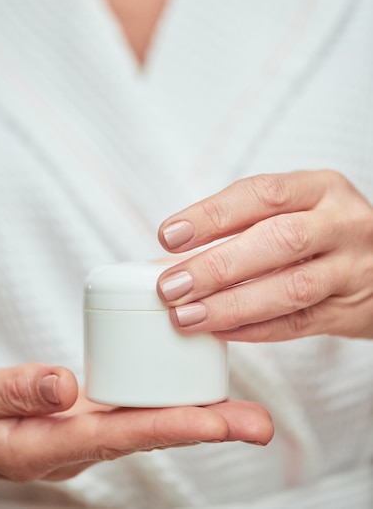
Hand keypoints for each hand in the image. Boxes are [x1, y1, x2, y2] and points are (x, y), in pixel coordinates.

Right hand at [0, 362, 272, 480]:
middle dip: (204, 429)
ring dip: (195, 417)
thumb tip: (64, 383)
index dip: (168, 426)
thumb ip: (13, 390)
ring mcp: (81, 433)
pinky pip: (132, 410)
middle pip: (147, 435)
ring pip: (146, 424)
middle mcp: (73, 445)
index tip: (215, 421)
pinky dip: (167, 402)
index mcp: (44, 445)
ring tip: (244, 414)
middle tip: (256, 424)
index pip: (115, 435)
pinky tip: (193, 392)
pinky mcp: (84, 416)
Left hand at [157, 170, 372, 340]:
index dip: (213, 214)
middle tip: (171, 285)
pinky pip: (299, 324)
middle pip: (278, 241)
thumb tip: (173, 254)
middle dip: (217, 265)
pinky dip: (256, 330)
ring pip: (291, 288)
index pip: (263, 194)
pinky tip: (221, 331)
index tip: (170, 235)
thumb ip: (247, 224)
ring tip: (187, 315)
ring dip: (232, 304)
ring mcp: (350, 269)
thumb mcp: (299, 208)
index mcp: (321, 189)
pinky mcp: (350, 310)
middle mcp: (341, 224)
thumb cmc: (325, 231)